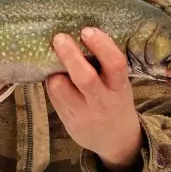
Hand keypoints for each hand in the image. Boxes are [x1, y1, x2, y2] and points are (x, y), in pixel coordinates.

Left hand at [46, 28, 142, 171]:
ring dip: (54, 72)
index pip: (115, 64)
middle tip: (59, 38)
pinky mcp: (69, 121)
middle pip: (85, 78)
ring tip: (52, 61)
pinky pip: (53, 98)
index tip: (87, 31)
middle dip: (70, 56)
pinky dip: (51, 84)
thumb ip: (106, 67)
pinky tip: (53, 77)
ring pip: (61, 89)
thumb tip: (80, 35)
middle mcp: (102, 101)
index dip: (101, 45)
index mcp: (119, 88)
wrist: (117, 141)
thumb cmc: (115, 103)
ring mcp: (84, 113)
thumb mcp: (119, 85)